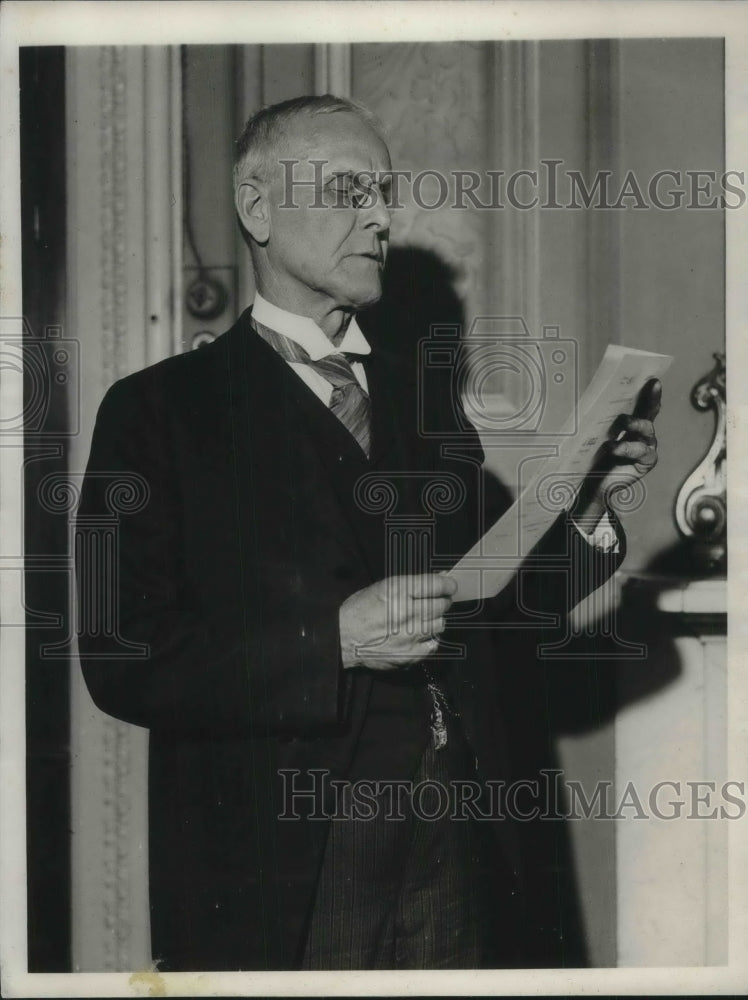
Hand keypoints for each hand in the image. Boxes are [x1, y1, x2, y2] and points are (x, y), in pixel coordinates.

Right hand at [339, 573, 456, 670]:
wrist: (342, 638)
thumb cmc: (360, 610)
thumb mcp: (382, 587)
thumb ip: (413, 584)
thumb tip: (441, 577)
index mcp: (398, 591)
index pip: (437, 585)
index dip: (448, 584)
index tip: (450, 585)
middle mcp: (406, 612)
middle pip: (442, 605)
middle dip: (442, 601)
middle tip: (435, 601)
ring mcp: (410, 636)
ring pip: (440, 624)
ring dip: (435, 620)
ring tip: (423, 619)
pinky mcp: (410, 655)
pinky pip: (434, 645)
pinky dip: (430, 639)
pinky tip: (419, 635)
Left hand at [573, 378, 661, 524]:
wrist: (593, 483)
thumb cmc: (595, 455)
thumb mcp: (597, 433)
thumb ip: (602, 419)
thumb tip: (596, 398)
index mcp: (634, 423)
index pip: (643, 404)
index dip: (649, 391)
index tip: (653, 378)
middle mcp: (644, 432)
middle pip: (650, 412)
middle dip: (651, 397)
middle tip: (650, 385)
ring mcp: (648, 447)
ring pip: (646, 429)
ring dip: (635, 423)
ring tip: (622, 421)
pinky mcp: (647, 462)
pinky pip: (640, 451)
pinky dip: (625, 448)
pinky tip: (611, 447)